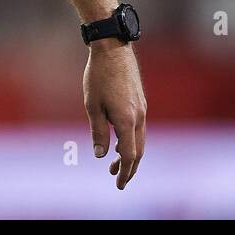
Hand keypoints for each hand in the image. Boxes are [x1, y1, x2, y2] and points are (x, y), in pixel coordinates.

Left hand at [83, 39, 146, 188]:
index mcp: (126, 120)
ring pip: (140, 140)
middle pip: (138, 151)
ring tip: (114, 164)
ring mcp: (142, 110)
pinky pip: (139, 129)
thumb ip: (97, 131)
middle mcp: (139, 117)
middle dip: (128, 168)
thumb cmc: (98, 76)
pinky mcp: (140, 103)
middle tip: (117, 180)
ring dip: (129, 155)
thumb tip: (100, 154)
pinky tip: (120, 142)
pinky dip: (132, 141)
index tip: (118, 184)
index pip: (128, 154)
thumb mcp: (92, 105)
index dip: (123, 171)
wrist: (113, 51)